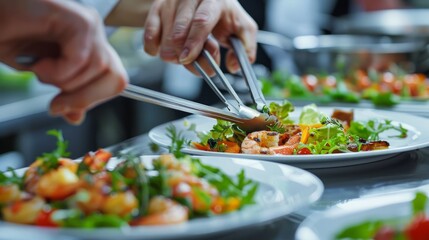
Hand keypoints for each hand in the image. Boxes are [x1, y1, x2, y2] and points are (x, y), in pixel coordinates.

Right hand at [0, 0, 127, 124]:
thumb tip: (77, 118)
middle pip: (117, 78)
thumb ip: (66, 93)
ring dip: (64, 81)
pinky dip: (58, 70)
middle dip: (85, 98)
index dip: (93, 100)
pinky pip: (81, 58)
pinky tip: (40, 63)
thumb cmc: (10, 34)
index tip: (61, 107)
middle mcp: (95, 34)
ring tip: (41, 69)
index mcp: (92, 46)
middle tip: (56, 104)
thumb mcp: (42, 73)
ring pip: (100, 69)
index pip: (116, 81)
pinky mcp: (78, 20)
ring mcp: (89, 24)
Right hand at [143, 0, 257, 74]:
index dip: (194, 43)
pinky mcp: (156, 8)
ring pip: (163, 36)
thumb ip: (246, 48)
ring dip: (174, 54)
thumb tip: (233, 66)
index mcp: (214, 0)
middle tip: (192, 60)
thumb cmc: (223, 14)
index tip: (188, 59)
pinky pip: (149, 35)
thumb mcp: (242, 27)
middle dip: (184, 54)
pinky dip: (156, 48)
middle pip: (179, 32)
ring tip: (187, 50)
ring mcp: (170, 2)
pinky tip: (168, 48)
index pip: (201, 21)